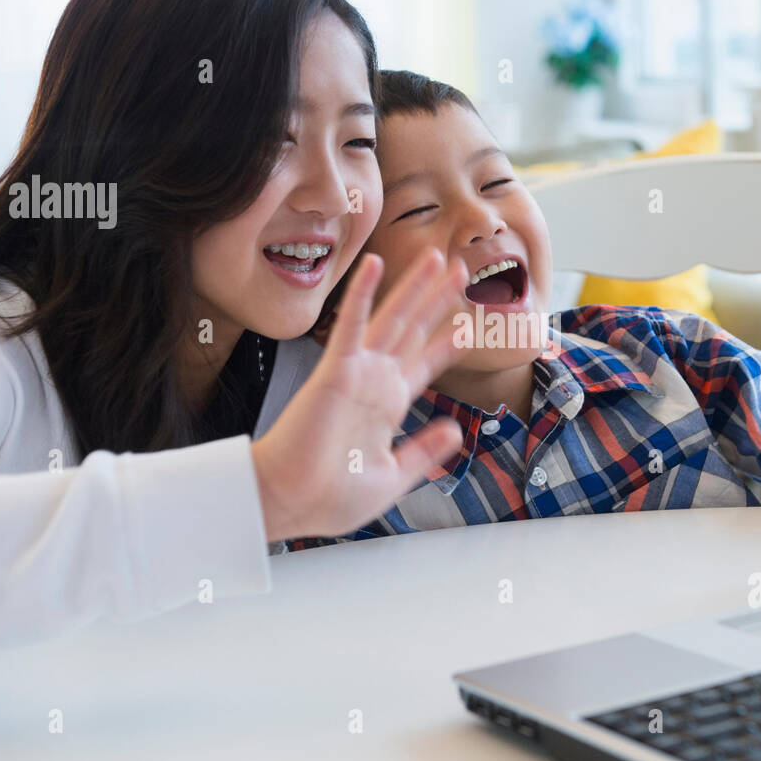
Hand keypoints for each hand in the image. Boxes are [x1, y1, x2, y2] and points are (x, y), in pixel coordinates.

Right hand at [251, 248, 467, 540]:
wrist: (291, 503)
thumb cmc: (329, 496)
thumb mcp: (393, 476)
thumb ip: (424, 452)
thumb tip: (454, 429)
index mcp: (388, 407)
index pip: (424, 365)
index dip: (447, 344)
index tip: (469, 326)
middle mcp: (375, 383)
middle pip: (414, 330)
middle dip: (438, 300)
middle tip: (460, 268)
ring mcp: (357, 373)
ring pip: (393, 318)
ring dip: (415, 287)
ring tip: (436, 257)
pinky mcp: (336, 371)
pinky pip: (352, 324)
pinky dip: (363, 293)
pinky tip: (374, 263)